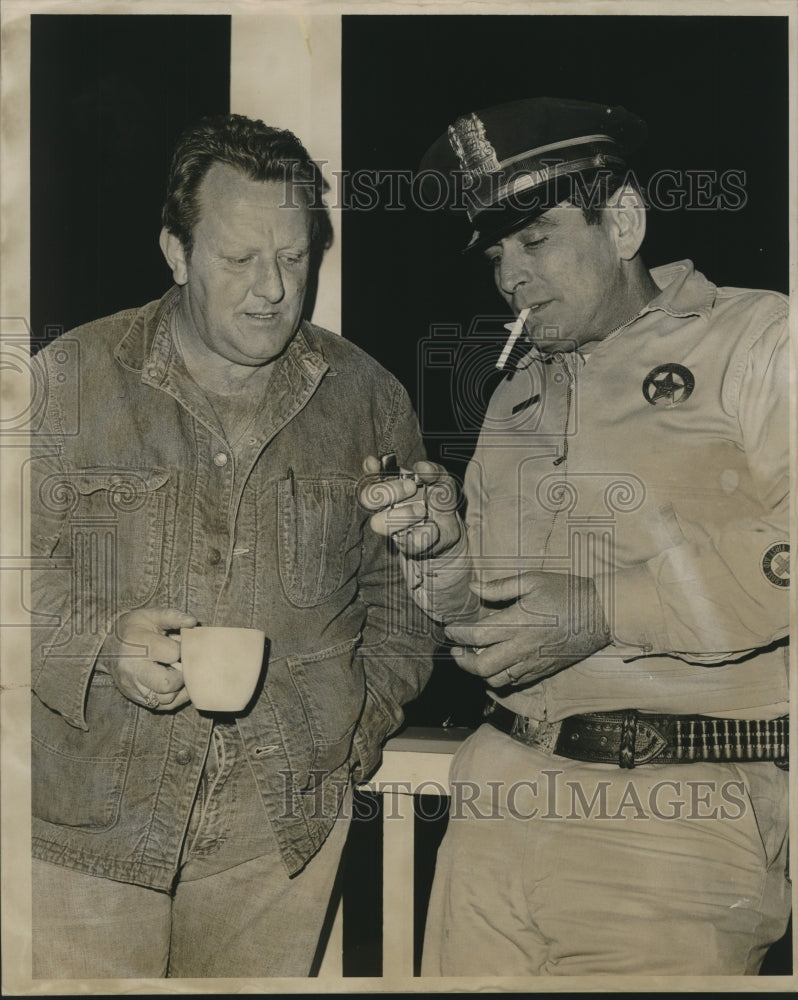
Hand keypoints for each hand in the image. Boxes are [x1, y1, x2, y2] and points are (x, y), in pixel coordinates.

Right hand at [99, 607, 196, 710]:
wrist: (106, 646)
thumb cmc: (134, 628)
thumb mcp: (150, 615)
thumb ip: (172, 616)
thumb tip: (192, 621)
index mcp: (139, 646)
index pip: (172, 654)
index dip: (183, 649)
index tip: (181, 644)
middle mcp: (134, 670)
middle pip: (167, 684)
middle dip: (183, 674)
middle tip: (182, 664)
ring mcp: (134, 687)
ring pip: (166, 699)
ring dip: (180, 688)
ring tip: (179, 672)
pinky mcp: (136, 698)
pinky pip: (163, 706)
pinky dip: (176, 697)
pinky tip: (178, 684)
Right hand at [359, 456, 462, 557]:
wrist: (453, 530)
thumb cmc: (440, 501)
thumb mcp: (443, 481)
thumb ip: (434, 471)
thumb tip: (421, 468)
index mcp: (391, 485)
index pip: (371, 475)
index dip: (369, 469)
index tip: (374, 463)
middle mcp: (385, 506)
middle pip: (367, 497)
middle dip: (389, 490)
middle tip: (412, 487)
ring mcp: (392, 527)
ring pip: (378, 523)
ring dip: (403, 514)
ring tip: (422, 510)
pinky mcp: (406, 545)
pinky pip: (409, 540)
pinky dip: (425, 531)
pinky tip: (433, 528)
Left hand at [445, 570, 609, 688]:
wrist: (599, 613)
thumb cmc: (565, 592)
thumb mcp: (532, 580)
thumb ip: (499, 586)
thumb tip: (474, 588)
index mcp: (517, 622)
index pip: (475, 636)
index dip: (457, 634)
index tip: (450, 629)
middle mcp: (522, 647)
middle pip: (481, 666)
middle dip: (462, 660)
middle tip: (456, 649)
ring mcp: (533, 662)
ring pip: (496, 680)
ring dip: (479, 672)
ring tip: (474, 658)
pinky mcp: (542, 670)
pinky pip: (514, 682)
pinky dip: (499, 677)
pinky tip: (496, 664)